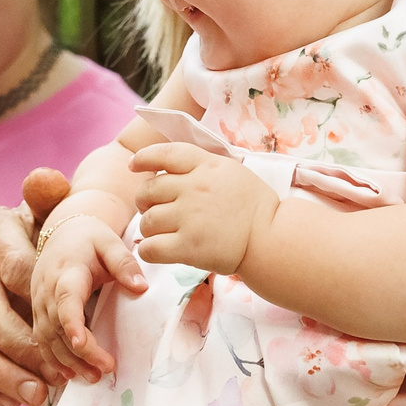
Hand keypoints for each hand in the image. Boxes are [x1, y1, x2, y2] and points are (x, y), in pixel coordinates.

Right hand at [0, 200, 58, 405]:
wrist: (33, 252)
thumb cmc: (50, 235)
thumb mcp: (53, 211)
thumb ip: (49, 196)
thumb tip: (48, 180)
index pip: (13, 268)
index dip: (44, 301)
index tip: (76, 326)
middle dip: (23, 348)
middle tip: (60, 371)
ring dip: (2, 374)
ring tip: (40, 394)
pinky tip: (16, 401)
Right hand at [29, 208, 146, 382]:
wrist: (62, 233)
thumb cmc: (90, 239)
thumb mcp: (110, 243)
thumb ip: (125, 263)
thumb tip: (141, 287)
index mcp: (66, 273)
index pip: (65, 302)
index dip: (71, 324)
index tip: (82, 343)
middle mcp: (46, 292)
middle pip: (57, 328)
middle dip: (79, 353)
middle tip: (107, 369)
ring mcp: (39, 305)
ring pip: (48, 340)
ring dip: (68, 362)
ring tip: (94, 377)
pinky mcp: (38, 315)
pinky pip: (41, 342)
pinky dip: (53, 361)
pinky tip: (70, 376)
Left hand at [130, 143, 275, 274]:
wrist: (272, 237)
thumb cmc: (255, 207)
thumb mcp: (231, 172)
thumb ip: (202, 167)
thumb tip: (170, 169)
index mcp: (206, 166)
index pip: (166, 154)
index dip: (144, 158)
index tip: (133, 165)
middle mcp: (194, 188)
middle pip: (149, 190)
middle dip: (144, 201)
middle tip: (152, 210)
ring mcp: (190, 217)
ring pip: (147, 220)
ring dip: (148, 228)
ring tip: (160, 234)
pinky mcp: (188, 247)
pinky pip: (150, 247)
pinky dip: (148, 250)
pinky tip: (158, 251)